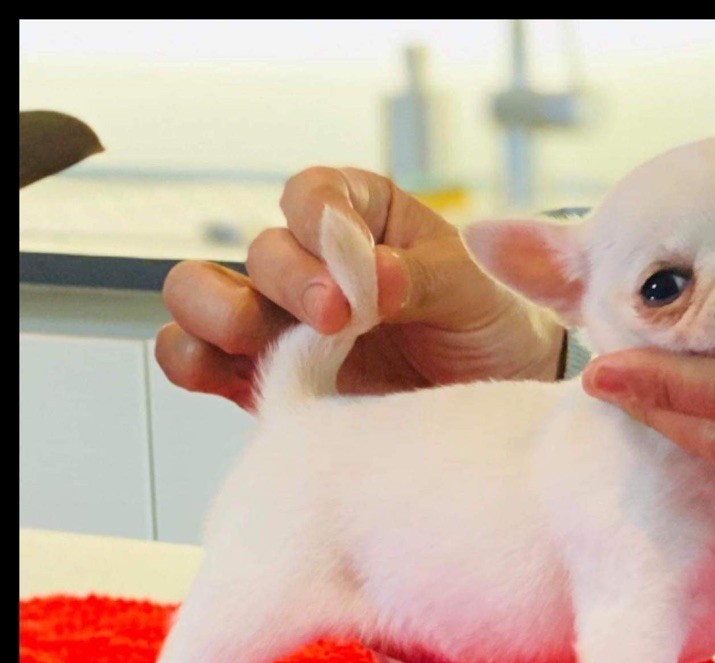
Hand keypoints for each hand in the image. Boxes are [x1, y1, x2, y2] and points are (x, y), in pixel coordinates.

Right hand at [156, 167, 565, 406]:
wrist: (498, 395)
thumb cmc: (487, 326)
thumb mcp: (470, 290)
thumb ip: (419, 278)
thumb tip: (372, 278)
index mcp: (363, 218)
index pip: (311, 195)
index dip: (319, 220)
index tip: (356, 261)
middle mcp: (312, 265)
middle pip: (260, 252)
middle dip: (288, 281)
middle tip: (334, 318)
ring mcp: (282, 323)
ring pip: (201, 298)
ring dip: (219, 316)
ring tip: (265, 345)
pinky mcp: (264, 378)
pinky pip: (200, 360)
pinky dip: (196, 363)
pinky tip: (226, 374)